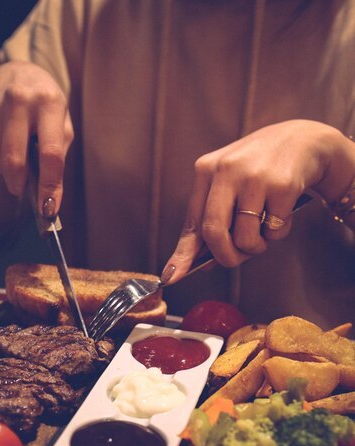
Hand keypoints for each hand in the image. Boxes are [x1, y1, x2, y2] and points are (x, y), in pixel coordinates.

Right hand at [0, 61, 73, 216]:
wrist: (19, 73)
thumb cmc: (46, 107)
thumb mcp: (62, 125)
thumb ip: (57, 157)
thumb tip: (49, 198)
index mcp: (50, 103)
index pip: (50, 153)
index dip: (49, 186)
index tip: (48, 209)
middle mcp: (21, 98)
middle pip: (14, 158)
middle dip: (19, 183)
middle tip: (22, 189)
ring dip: (7, 167)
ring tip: (16, 156)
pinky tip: (2, 142)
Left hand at [161, 120, 354, 283]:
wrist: (302, 141)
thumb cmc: (258, 170)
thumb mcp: (228, 185)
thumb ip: (213, 219)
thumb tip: (200, 263)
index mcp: (206, 170)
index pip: (192, 222)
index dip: (182, 254)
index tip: (171, 277)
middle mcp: (227, 170)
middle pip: (213, 233)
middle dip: (225, 257)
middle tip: (236, 259)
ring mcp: (254, 177)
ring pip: (245, 238)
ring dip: (256, 247)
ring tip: (263, 229)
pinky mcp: (282, 185)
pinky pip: (274, 231)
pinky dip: (278, 233)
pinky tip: (282, 213)